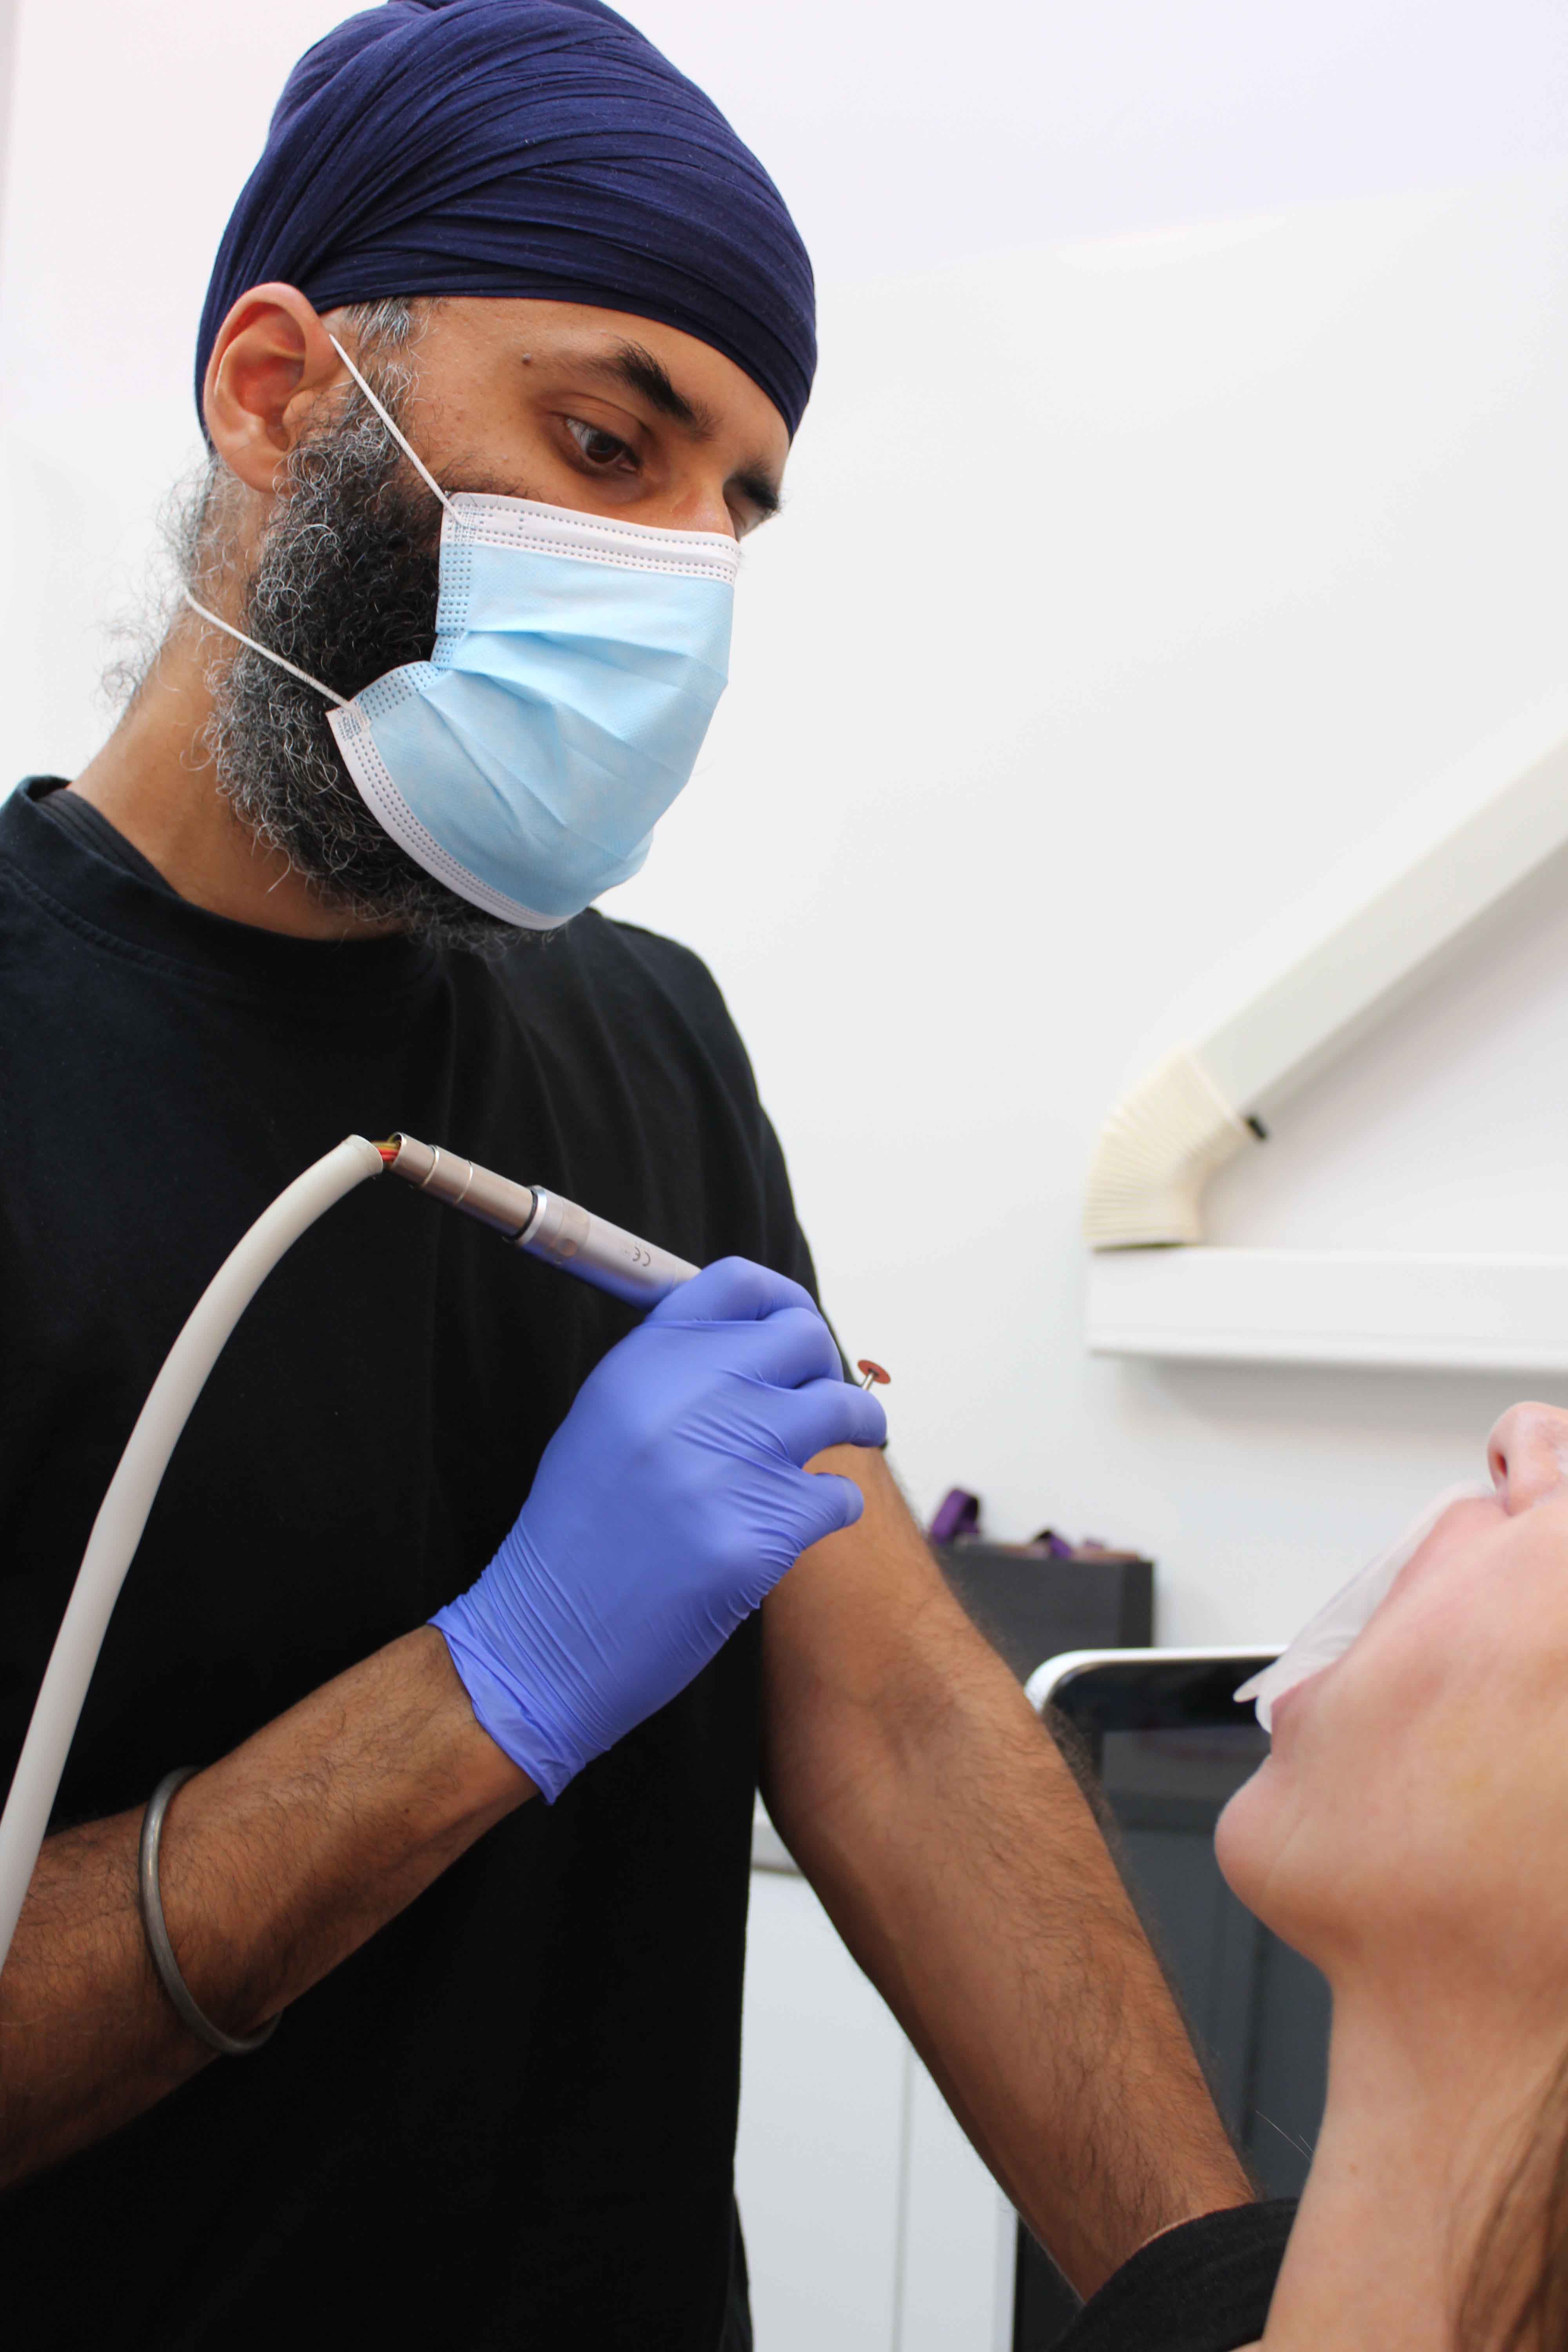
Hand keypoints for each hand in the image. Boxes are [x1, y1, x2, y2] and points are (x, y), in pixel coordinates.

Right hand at [431, 1258, 886, 1797]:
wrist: (548, 1639)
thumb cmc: (581, 1534)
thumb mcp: (608, 1422)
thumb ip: (678, 1372)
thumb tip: (761, 1342)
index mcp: (643, 1362)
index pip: (739, 1283)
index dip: (784, 1300)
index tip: (796, 1329)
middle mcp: (686, 1397)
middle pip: (803, 1337)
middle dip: (824, 1368)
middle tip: (822, 1400)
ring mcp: (726, 1464)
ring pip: (842, 1409)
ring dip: (857, 1426)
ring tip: (849, 1443)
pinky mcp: (758, 1534)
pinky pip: (838, 1495)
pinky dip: (828, 1509)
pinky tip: (793, 1527)